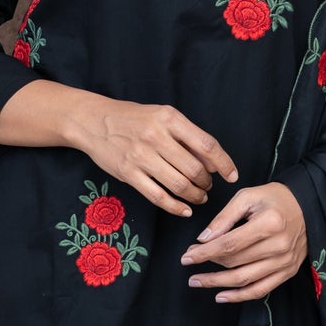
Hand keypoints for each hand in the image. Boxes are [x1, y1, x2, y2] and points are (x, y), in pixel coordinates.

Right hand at [59, 90, 238, 216]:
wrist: (93, 121)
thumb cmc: (133, 118)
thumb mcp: (162, 116)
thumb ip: (187, 136)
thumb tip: (213, 163)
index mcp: (170, 118)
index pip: (207, 144)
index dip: (224, 163)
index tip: (232, 176)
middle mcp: (156, 136)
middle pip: (194, 169)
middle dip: (207, 183)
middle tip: (208, 187)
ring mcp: (141, 156)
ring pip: (179, 184)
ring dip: (194, 196)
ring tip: (198, 197)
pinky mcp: (128, 173)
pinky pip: (158, 196)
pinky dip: (175, 206)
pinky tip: (183, 209)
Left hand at [179, 182, 306, 301]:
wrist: (307, 206)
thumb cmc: (275, 199)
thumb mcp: (247, 197)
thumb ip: (224, 217)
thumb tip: (203, 239)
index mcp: (269, 223)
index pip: (229, 244)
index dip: (204, 253)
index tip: (186, 256)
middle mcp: (279, 245)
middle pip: (235, 261)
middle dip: (207, 264)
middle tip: (190, 261)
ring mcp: (285, 262)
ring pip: (244, 279)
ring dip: (217, 283)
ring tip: (197, 281)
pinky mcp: (288, 271)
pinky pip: (261, 289)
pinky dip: (239, 296)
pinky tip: (221, 296)